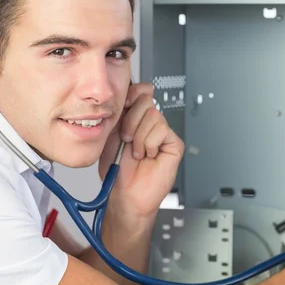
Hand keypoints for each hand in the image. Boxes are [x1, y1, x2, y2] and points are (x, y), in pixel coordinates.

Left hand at [99, 83, 184, 223]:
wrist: (125, 193)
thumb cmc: (117, 170)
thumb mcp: (110, 134)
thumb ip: (120, 112)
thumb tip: (127, 92)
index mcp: (135, 117)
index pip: (140, 91)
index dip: (131, 95)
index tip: (121, 107)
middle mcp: (150, 123)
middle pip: (146, 99)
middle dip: (131, 120)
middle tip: (126, 139)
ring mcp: (163, 133)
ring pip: (154, 115)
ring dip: (139, 137)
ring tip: (137, 152)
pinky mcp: (174, 143)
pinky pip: (162, 130)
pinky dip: (150, 144)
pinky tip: (148, 155)